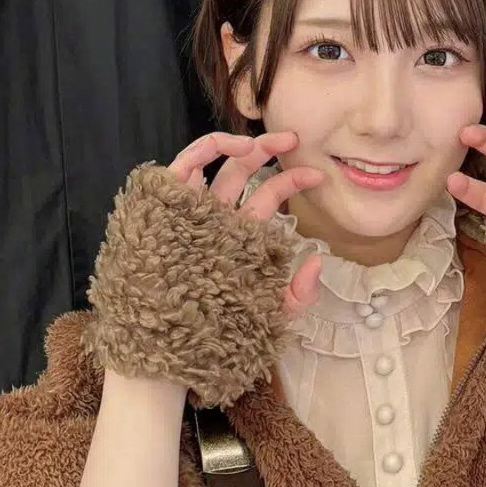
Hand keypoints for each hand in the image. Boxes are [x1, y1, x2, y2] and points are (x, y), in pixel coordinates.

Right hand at [166, 128, 324, 317]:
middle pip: (242, 175)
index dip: (292, 182)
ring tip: (264, 140)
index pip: (267, 199)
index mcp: (238, 237)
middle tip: (293, 139)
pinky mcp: (167, 208)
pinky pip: (182, 170)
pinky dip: (203, 151)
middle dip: (268, 151)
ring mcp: (190, 213)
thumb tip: (318, 259)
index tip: (318, 174)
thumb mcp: (271, 315)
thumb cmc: (218, 334)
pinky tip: (231, 147)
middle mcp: (215, 221)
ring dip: (237, 146)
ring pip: (212, 166)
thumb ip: (299, 294)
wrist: (169, 347)